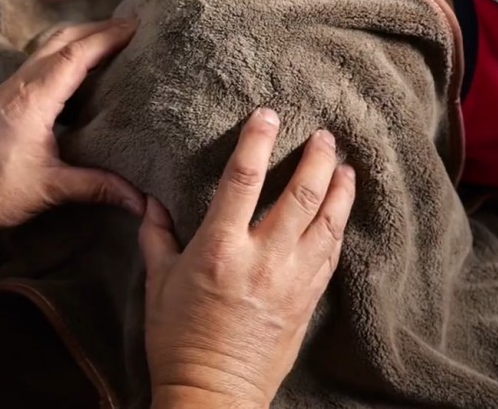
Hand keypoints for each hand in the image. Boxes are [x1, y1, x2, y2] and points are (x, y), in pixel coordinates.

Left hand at [0, 19, 145, 237]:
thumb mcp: (48, 190)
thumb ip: (96, 187)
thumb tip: (141, 201)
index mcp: (34, 98)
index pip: (77, 54)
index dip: (110, 37)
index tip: (140, 28)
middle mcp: (21, 83)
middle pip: (64, 39)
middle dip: (100, 29)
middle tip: (136, 28)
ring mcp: (10, 87)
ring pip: (50, 47)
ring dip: (83, 38)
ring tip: (117, 42)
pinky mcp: (6, 97)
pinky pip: (42, 62)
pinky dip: (67, 56)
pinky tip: (85, 71)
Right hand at [139, 108, 355, 407]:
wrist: (214, 393)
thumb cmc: (178, 340)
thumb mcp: (158, 285)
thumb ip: (157, 236)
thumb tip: (151, 201)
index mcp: (219, 249)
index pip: (243, 180)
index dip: (257, 141)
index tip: (267, 115)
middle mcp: (262, 259)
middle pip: (301, 194)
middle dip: (317, 159)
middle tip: (325, 136)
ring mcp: (291, 280)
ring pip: (328, 222)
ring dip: (340, 189)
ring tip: (346, 166)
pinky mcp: (308, 301)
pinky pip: (331, 254)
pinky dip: (340, 227)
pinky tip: (342, 212)